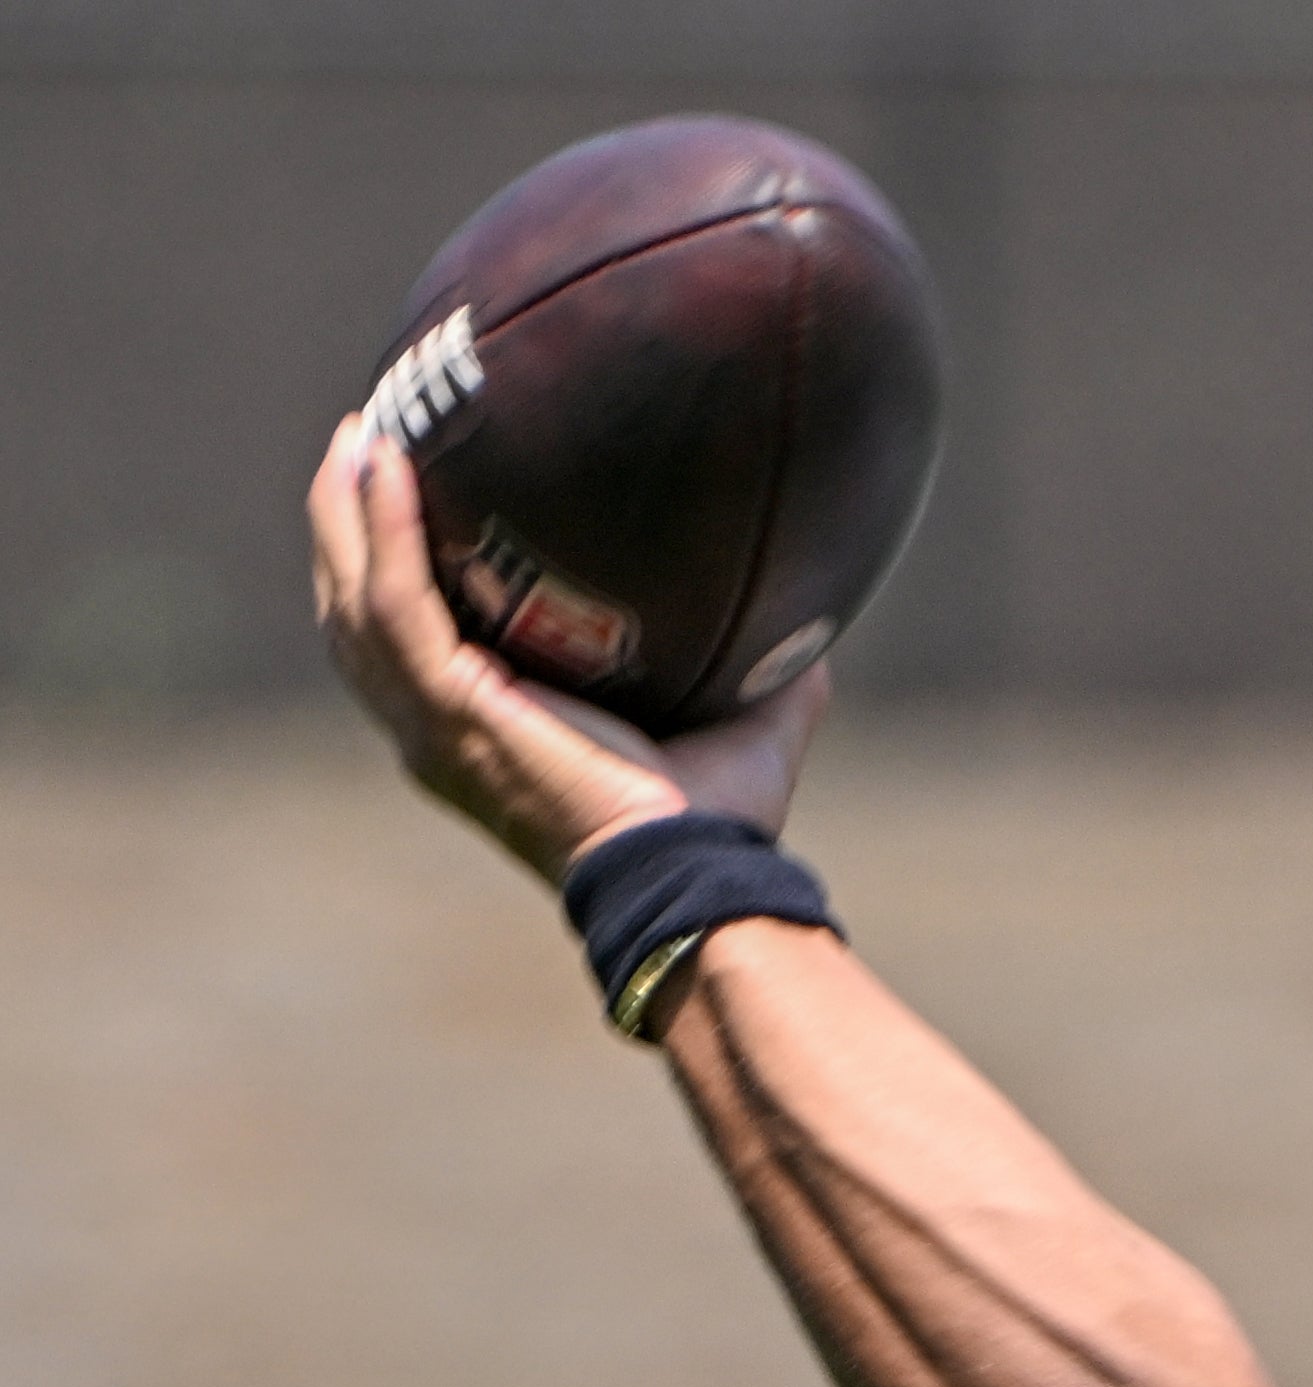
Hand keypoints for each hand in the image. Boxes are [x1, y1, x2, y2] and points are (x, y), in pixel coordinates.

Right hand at [306, 415, 825, 880]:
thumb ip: (763, 670)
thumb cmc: (716, 823)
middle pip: (360, 616)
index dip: (401, 577)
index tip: (410, 498)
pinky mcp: (448, 707)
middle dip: (350, 528)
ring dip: (347, 512)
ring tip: (358, 434)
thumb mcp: (744, 726)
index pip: (415, 650)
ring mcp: (433, 724)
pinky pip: (396, 602)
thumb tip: (811, 610)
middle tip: (363, 442)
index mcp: (484, 739)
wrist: (689, 870)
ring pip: (358, 601)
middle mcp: (439, 734)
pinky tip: (386, 464)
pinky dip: (384, 531)